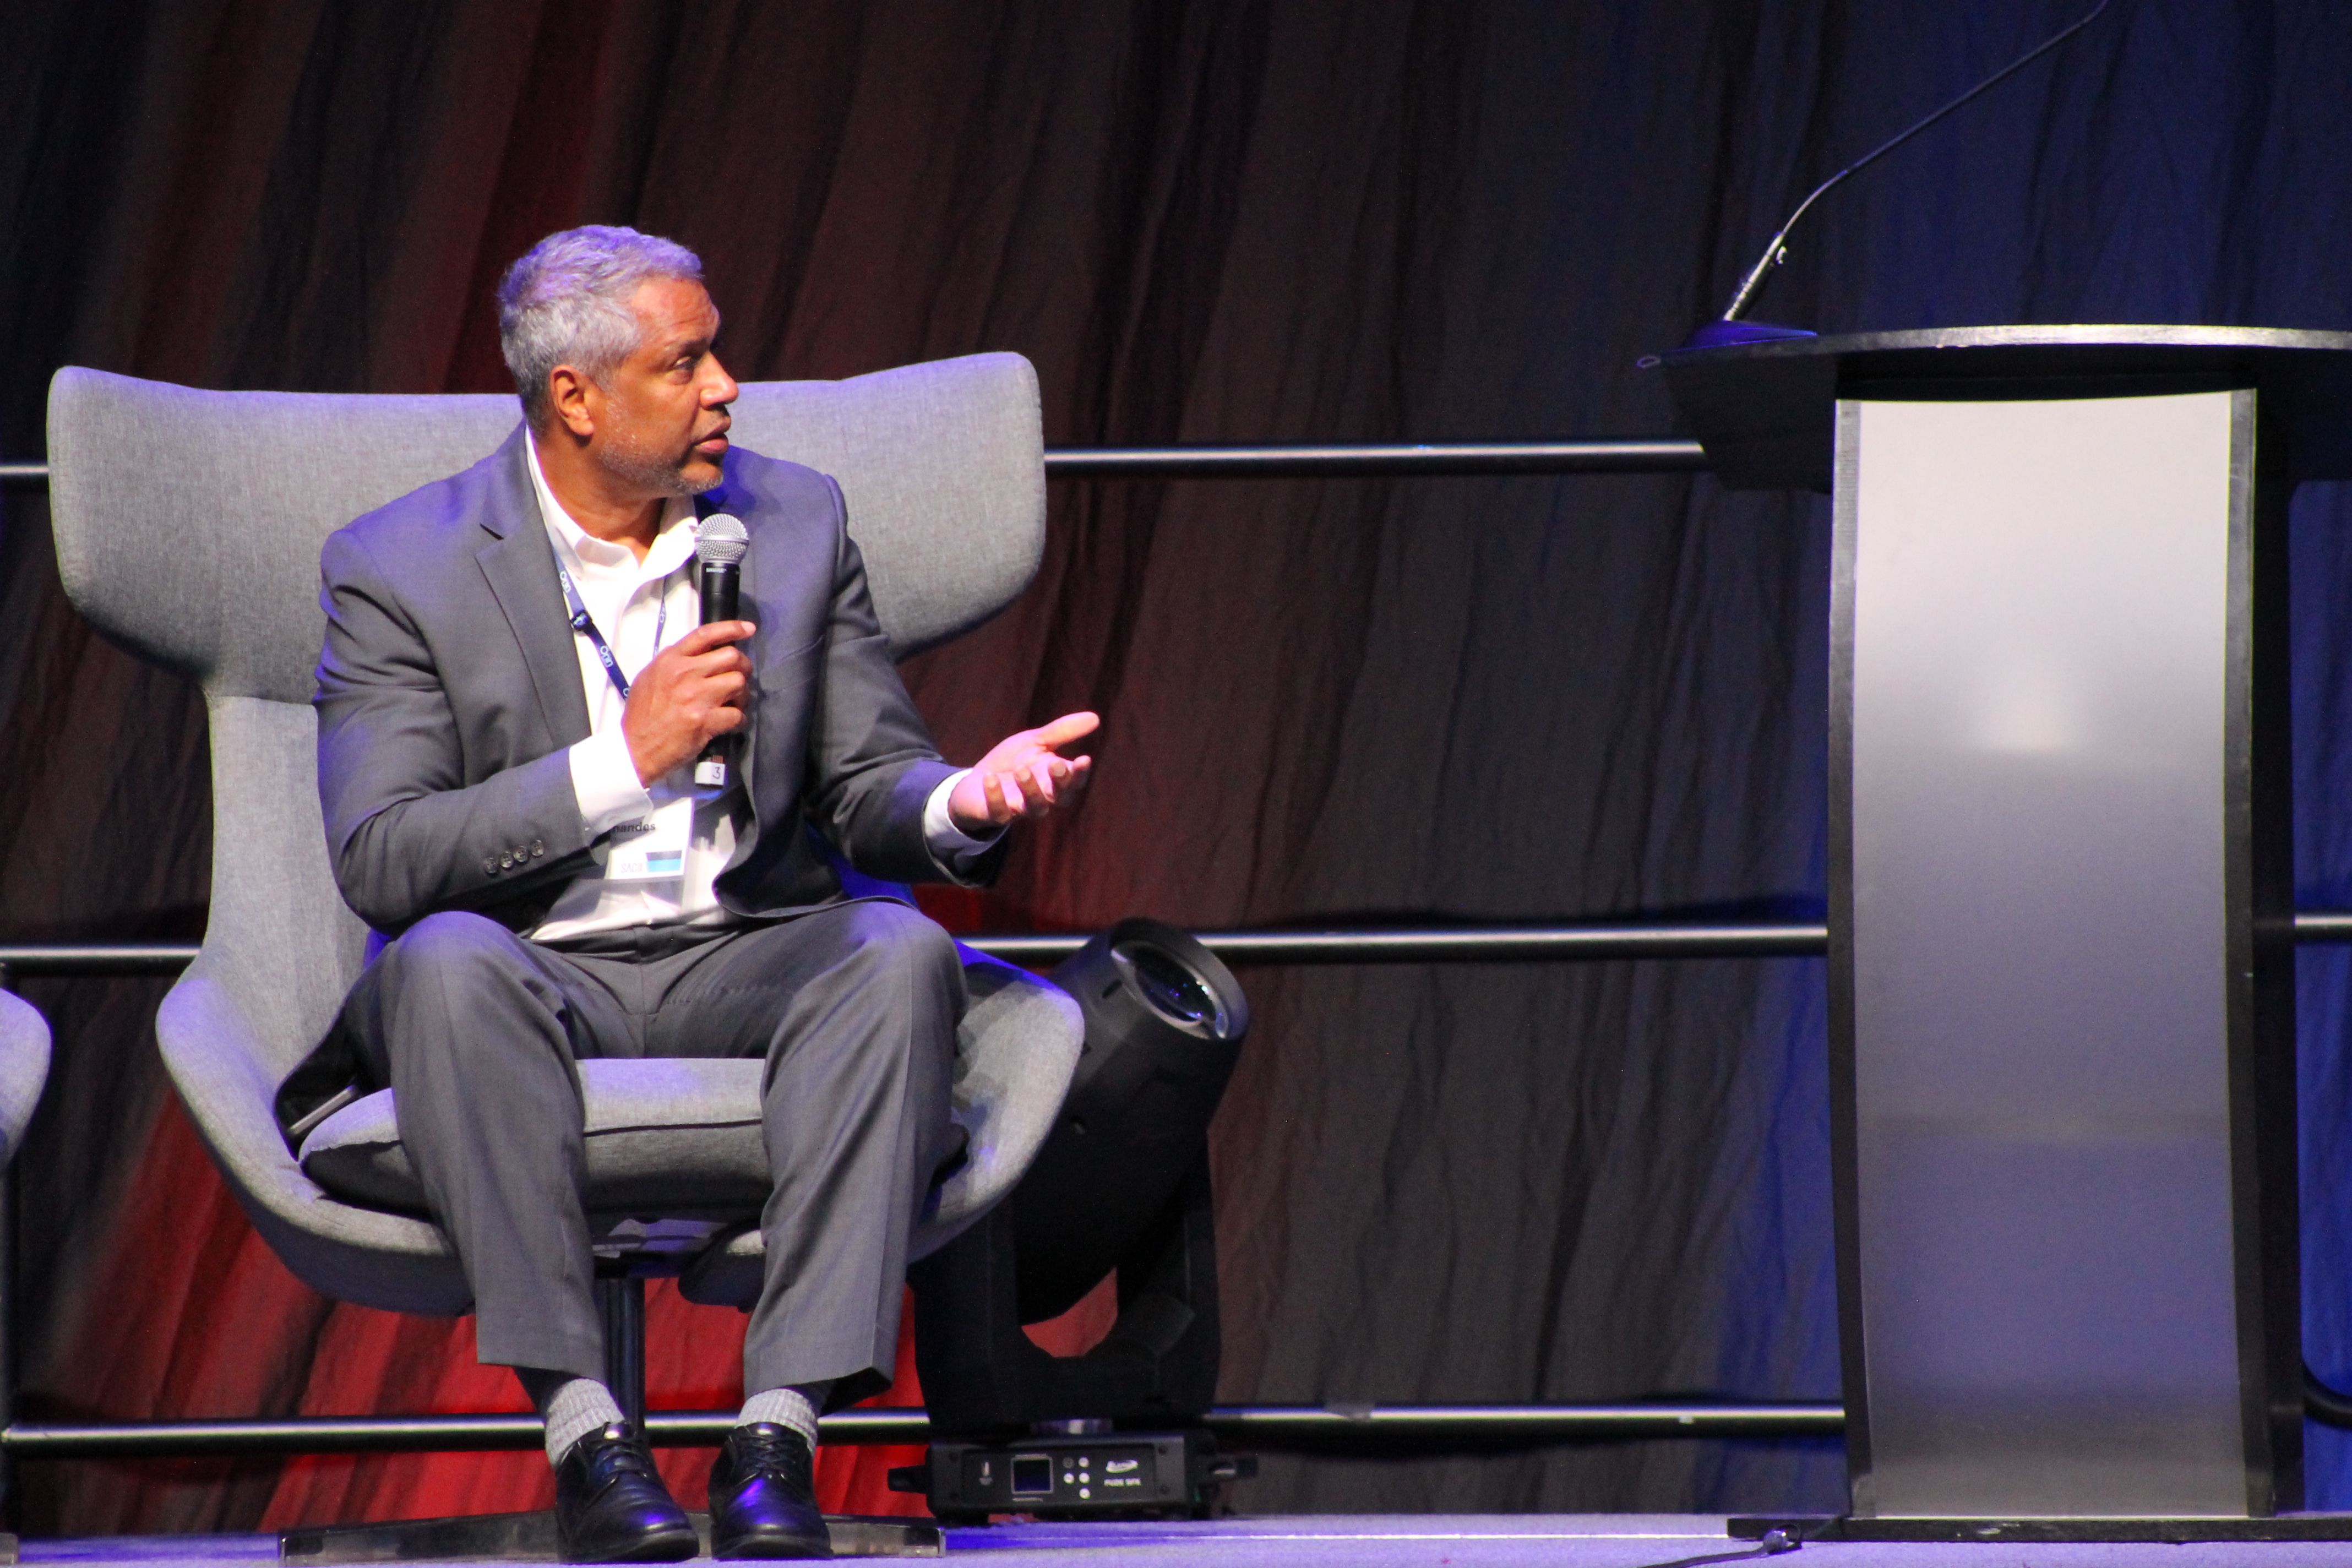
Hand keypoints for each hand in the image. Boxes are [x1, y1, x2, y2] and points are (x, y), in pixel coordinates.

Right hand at [621, 620, 754, 783]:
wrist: (635, 747)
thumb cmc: (642, 714)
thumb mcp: (649, 677)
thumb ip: (673, 663)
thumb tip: (698, 655)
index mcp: (670, 660)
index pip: (705, 635)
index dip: (731, 628)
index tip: (749, 629)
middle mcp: (685, 673)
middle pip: (732, 657)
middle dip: (742, 667)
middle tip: (738, 679)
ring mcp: (697, 697)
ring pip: (738, 682)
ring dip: (742, 694)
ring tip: (733, 703)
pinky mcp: (706, 721)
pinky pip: (737, 714)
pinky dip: (739, 719)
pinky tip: (731, 723)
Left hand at [948, 712, 1098, 831]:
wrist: (976, 781)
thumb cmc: (1012, 761)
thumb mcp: (1035, 742)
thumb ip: (1062, 732)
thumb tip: (1095, 717)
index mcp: (1054, 780)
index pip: (1074, 781)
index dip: (1080, 773)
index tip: (1084, 759)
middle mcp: (1043, 797)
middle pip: (1059, 797)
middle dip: (1059, 782)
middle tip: (1056, 764)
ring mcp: (1020, 808)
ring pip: (1034, 808)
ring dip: (1030, 790)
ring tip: (1021, 770)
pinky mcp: (997, 814)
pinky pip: (999, 812)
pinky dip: (995, 796)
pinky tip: (990, 778)